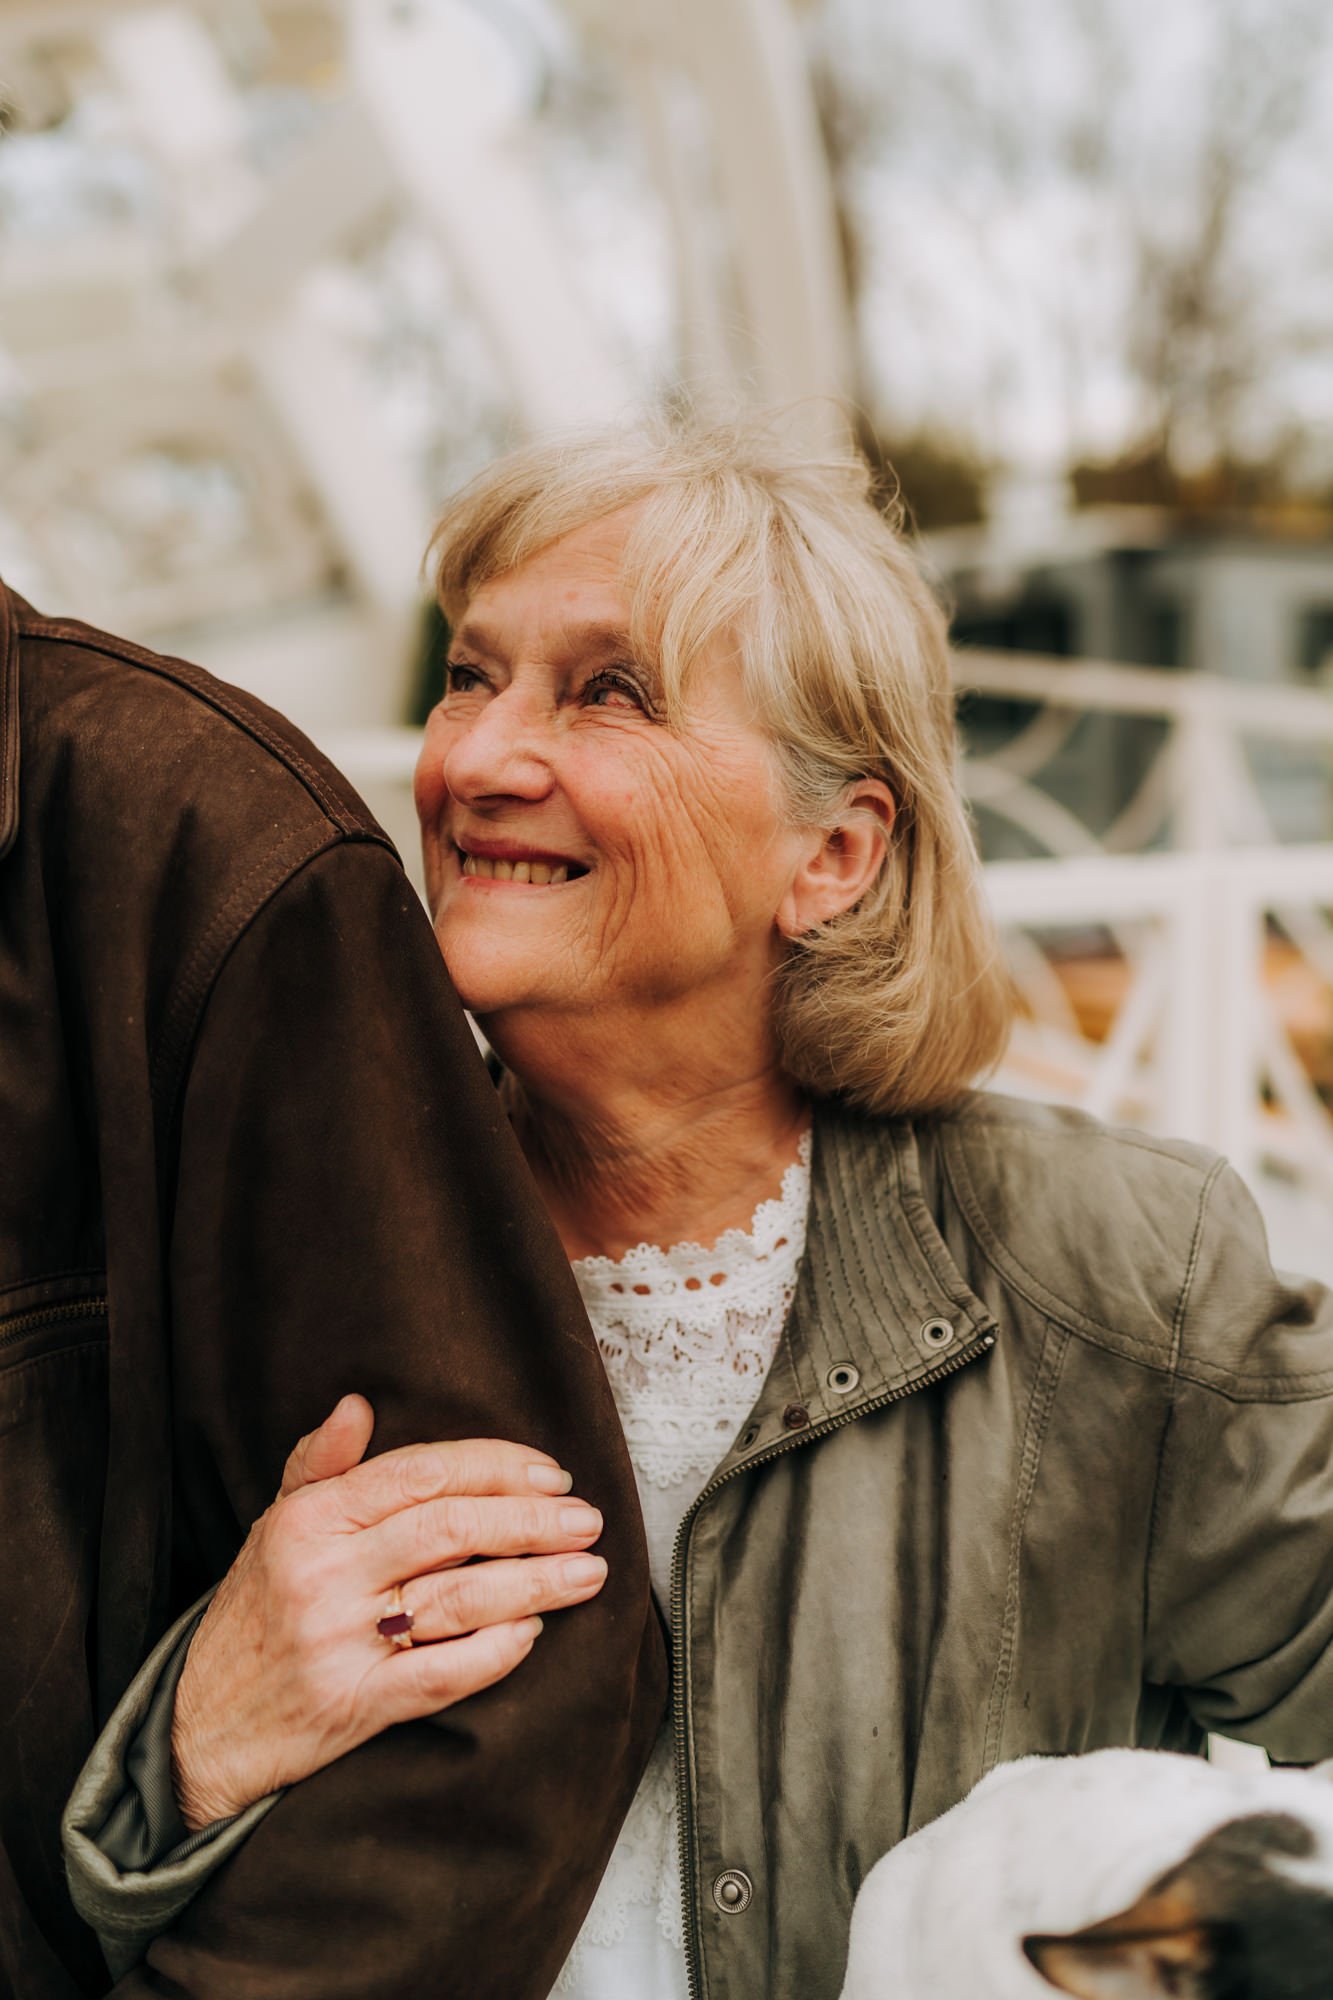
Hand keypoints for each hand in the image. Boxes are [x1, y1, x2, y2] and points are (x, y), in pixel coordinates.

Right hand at [171, 1396, 606, 1828]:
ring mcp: (339, 1643)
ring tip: (588, 1573)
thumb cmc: (253, 1617)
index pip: (421, 1474)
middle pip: (450, 1530)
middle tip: (587, 1521)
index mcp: (310, 1520)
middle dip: (532, 1520)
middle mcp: (324, 1575)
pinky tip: (533, 1633)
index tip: (552, 1472)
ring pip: (458, 1599)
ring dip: (536, 1584)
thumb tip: (359, 1403)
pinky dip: (495, 1652)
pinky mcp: (354, 1708)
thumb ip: (322, 1464)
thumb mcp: (274, 1528)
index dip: (495, 1467)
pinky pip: (443, 1675)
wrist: (198, 1731)